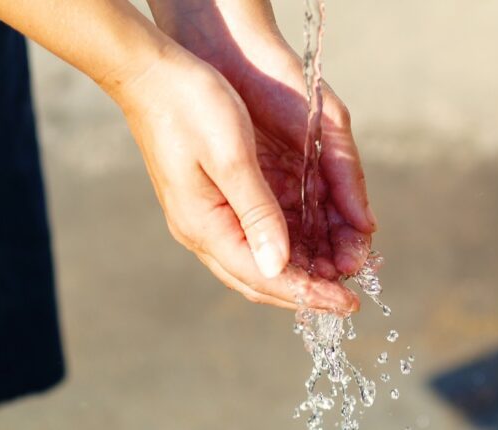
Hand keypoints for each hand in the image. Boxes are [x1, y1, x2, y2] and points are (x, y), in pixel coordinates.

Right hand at [147, 0, 377, 280]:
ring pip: (256, 262)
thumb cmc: (191, 106)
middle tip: (346, 300)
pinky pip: (250, 239)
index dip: (308, 293)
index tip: (347, 305)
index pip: (264, 277)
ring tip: (335, 276)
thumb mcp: (232, 157)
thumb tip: (278, 266)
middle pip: (259, 279)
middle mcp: (201, 230)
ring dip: (297, 273)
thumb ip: (257, 213)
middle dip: (305, 292)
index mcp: (205, 225)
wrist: (150, 74)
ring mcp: (203, 217)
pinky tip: (308, 247)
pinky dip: (283, 249)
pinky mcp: (210, 201)